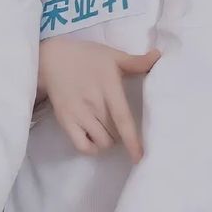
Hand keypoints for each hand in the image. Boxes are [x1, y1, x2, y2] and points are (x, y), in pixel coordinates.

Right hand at [38, 36, 159, 160]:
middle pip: (114, 134)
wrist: (52, 59)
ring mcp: (78, 114)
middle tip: (122, 127)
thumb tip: (159, 56)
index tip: (140, 156)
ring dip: (110, 141)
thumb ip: (136, 61)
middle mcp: (93, 104)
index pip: (122, 118)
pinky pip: (82, 145)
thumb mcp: (113, 56)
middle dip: (123, 136)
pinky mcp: (65, 121)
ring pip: (101, 142)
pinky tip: (96, 139)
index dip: (132, 139)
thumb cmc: (87, 57)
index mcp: (108, 88)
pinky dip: (92, 148)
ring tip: (110, 130)